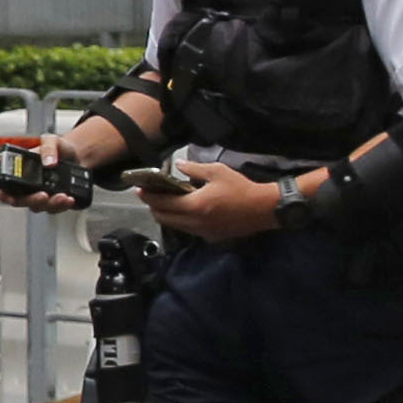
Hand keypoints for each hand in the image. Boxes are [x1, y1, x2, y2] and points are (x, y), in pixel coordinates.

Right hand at [0, 134, 88, 208]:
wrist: (77, 155)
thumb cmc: (60, 148)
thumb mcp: (52, 140)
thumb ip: (48, 147)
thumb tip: (48, 162)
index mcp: (21, 171)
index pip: (6, 188)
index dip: (5, 195)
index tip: (12, 197)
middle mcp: (28, 186)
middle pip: (22, 201)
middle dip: (33, 201)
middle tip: (43, 195)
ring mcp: (41, 195)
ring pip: (40, 207)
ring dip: (50, 204)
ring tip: (62, 195)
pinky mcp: (55, 201)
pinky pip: (55, 209)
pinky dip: (62, 206)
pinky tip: (69, 198)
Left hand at [148, 160, 291, 244]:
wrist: (263, 209)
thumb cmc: (240, 188)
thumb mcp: (217, 172)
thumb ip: (194, 170)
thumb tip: (178, 165)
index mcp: (195, 205)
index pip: (162, 204)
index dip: (148, 197)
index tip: (139, 190)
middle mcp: (195, 223)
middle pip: (164, 218)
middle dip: (153, 208)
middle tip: (150, 196)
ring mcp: (202, 233)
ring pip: (175, 226)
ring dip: (166, 216)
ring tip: (164, 203)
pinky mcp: (211, 237)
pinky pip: (189, 230)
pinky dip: (180, 222)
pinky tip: (184, 211)